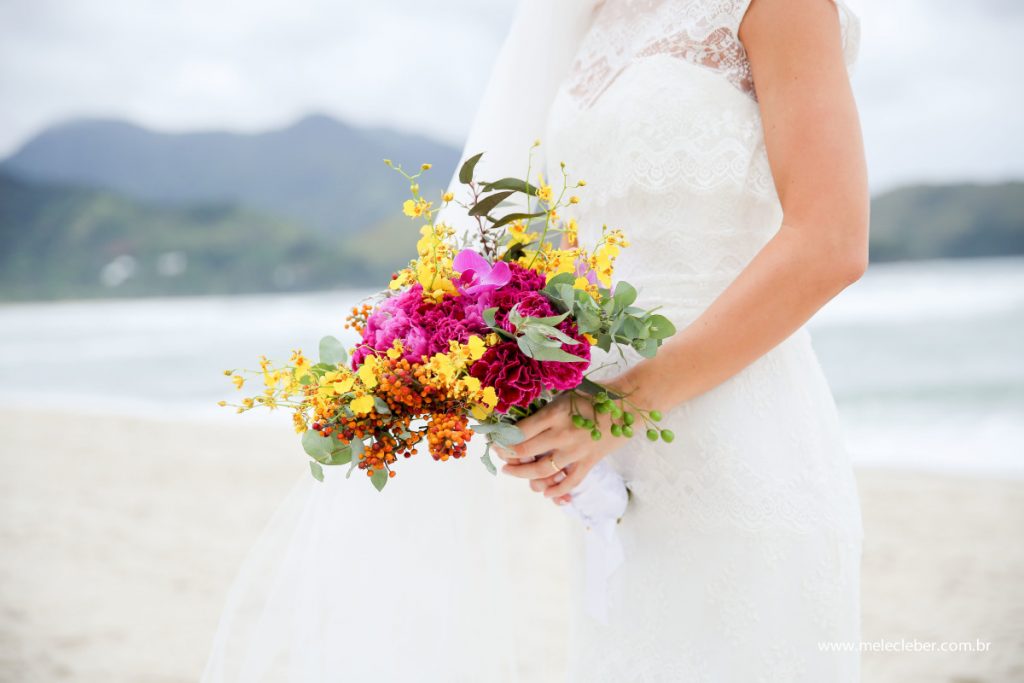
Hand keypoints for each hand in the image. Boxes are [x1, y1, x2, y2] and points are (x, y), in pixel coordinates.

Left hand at [492, 391, 621, 502]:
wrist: (629, 403)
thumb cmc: (596, 392)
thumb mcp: (565, 393)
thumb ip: (545, 409)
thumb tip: (521, 423)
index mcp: (554, 413)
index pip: (519, 432)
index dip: (502, 439)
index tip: (495, 440)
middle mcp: (562, 434)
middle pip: (525, 453)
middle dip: (507, 457)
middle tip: (500, 457)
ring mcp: (576, 450)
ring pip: (542, 471)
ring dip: (523, 475)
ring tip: (512, 472)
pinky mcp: (590, 461)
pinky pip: (569, 482)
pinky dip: (556, 490)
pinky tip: (546, 492)